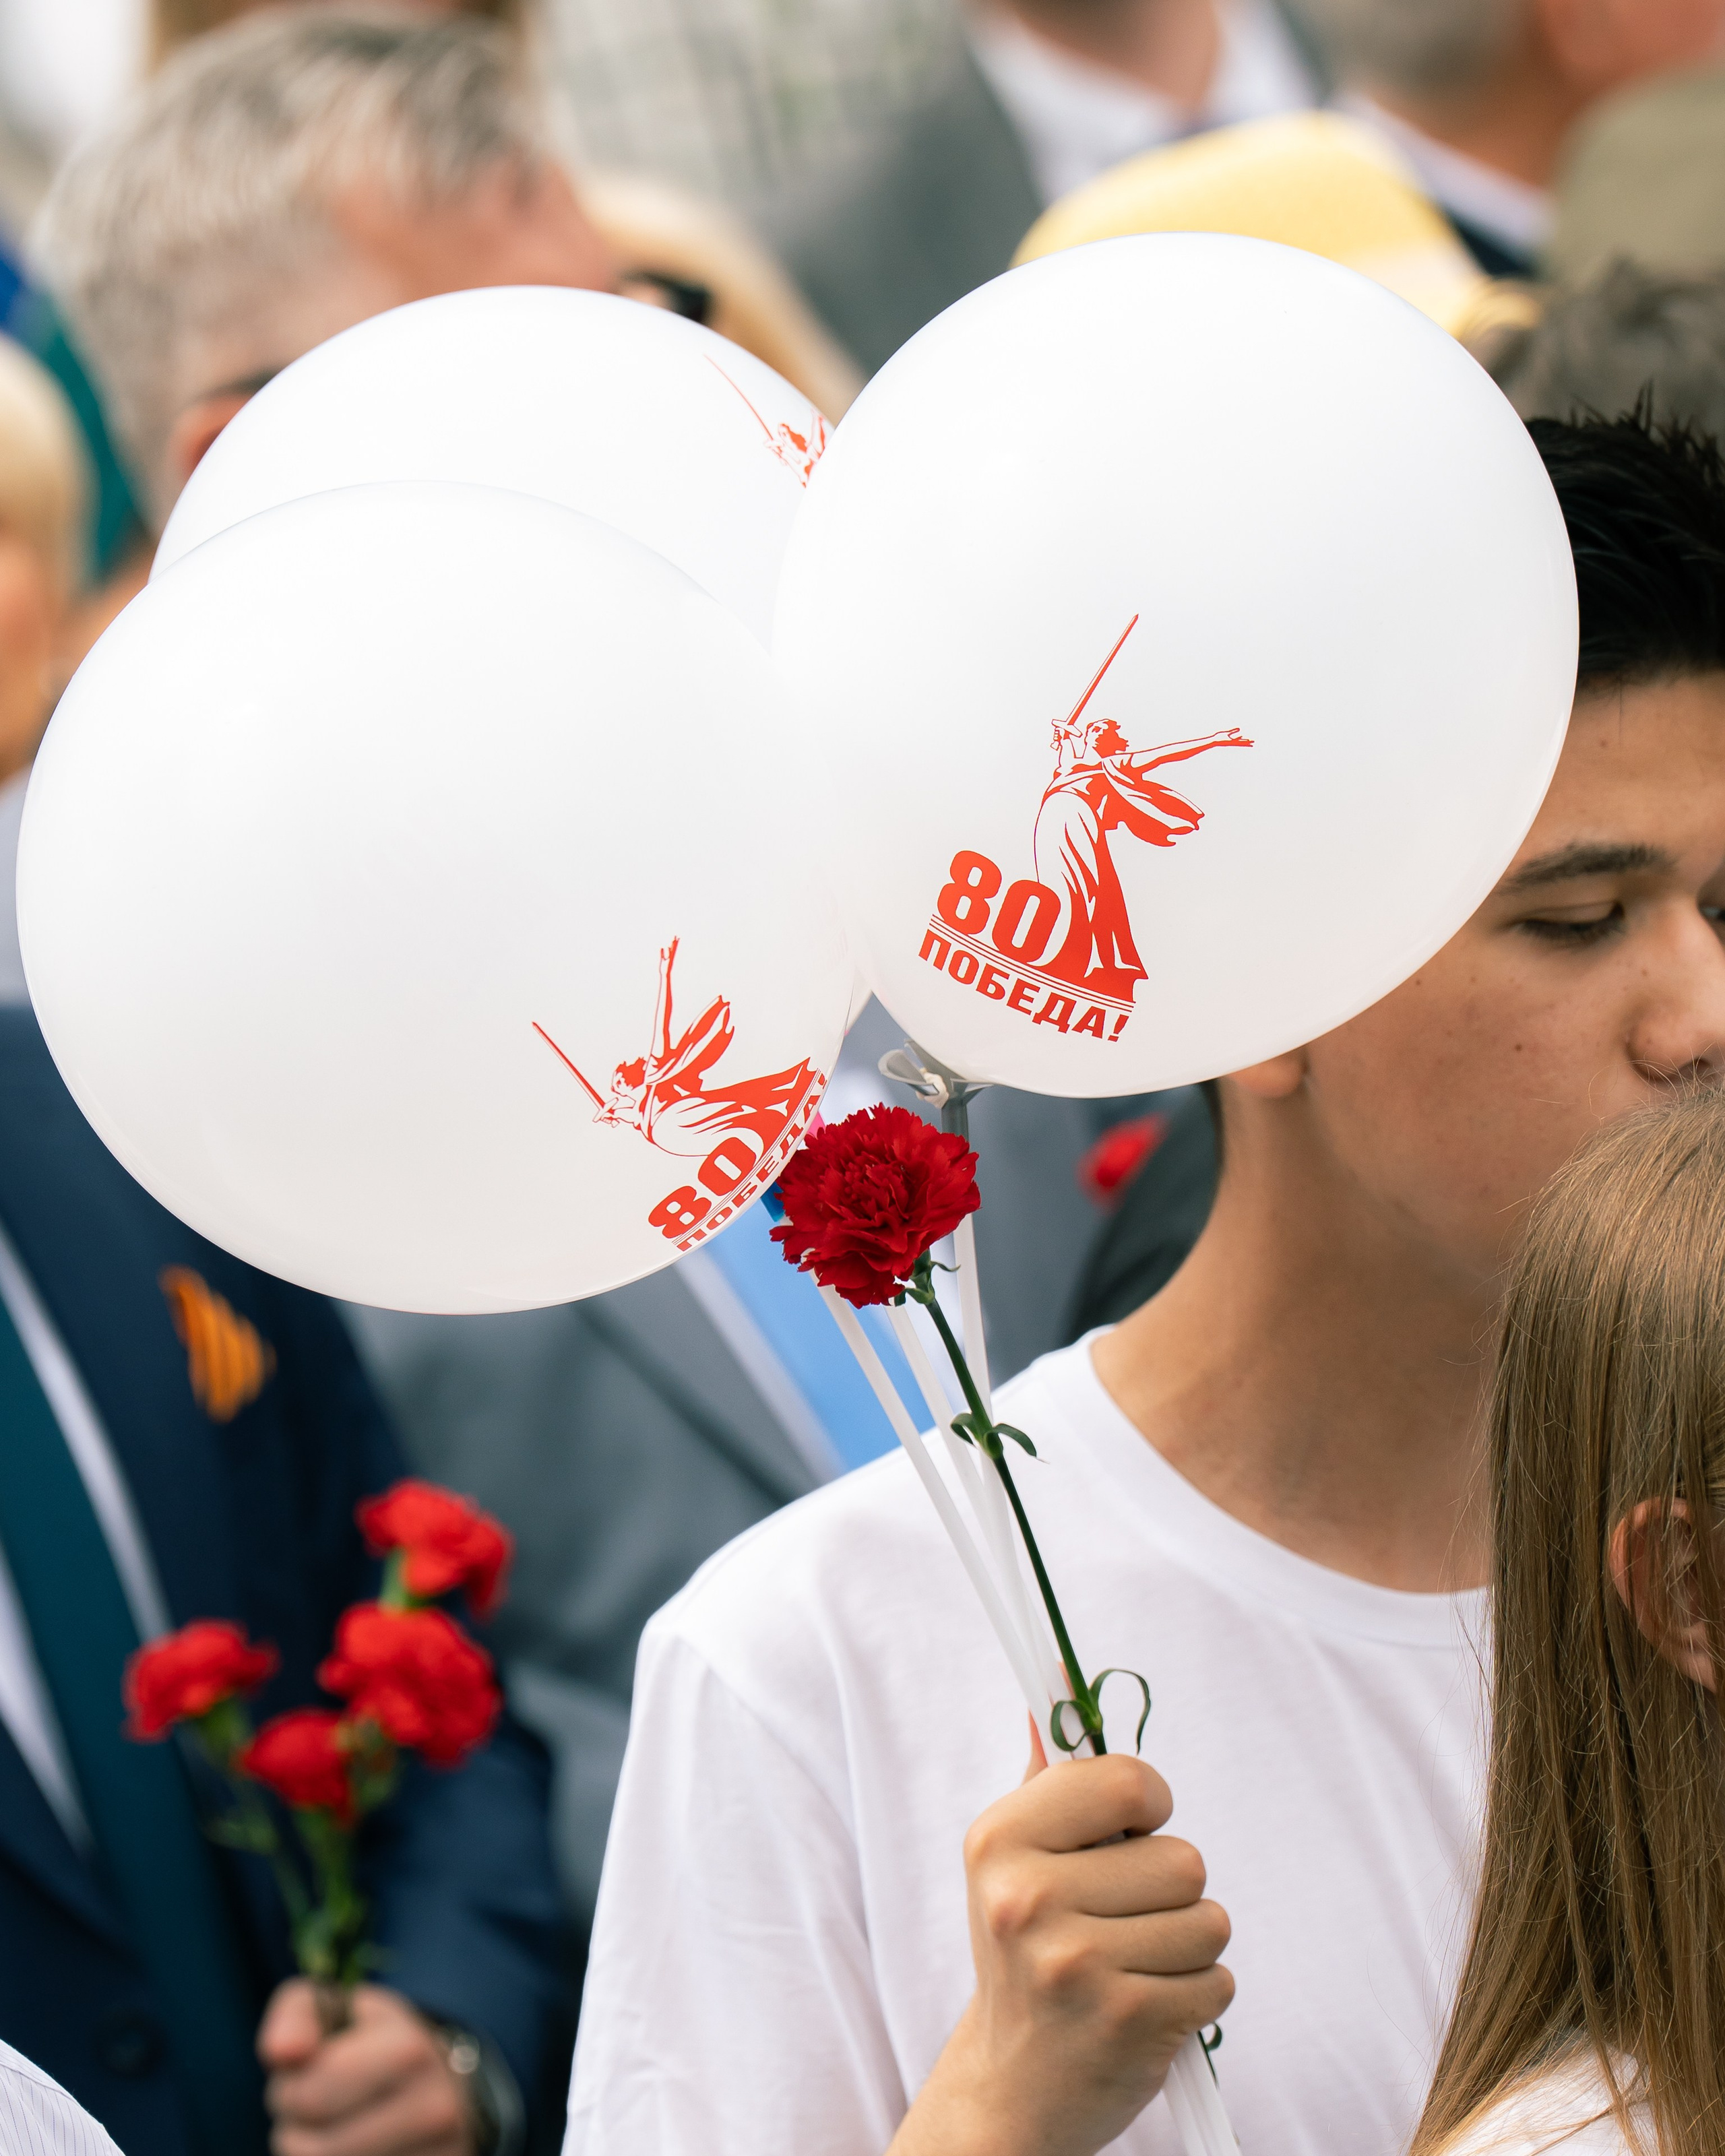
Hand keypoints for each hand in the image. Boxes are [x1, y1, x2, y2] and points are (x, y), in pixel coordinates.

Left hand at [259, 1981, 474, 2155]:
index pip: (311, 2097)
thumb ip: (296, 2018)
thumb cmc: (375, 2043)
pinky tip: (352, 2149)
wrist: (444, 2085)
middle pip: (315, 2150)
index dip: (289, 2089)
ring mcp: (439, 2153)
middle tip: (312, 2108)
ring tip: (332, 2128)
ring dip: (311, 2155)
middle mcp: (431, 2110)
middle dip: (295, 2129)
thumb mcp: (337, 2010)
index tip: (304, 2075)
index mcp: (409, 2052)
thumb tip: (281, 2054)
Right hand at [890, 1734, 1231, 2155]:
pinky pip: (1218, 1980)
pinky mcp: (1127, 2024)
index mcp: (1000, 1840)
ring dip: (1188, 1944)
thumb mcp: (1015, 1859)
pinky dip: (1197, 1994)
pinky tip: (1147, 2004)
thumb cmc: (1025, 1951)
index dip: (1148, 1801)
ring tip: (1135, 1963)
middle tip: (1122, 1917)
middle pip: (1183, 1858)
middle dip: (1171, 1888)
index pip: (1127, 1780)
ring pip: (1210, 1920)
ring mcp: (1076, 1966)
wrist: (1011, 2084)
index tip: (1132, 1828)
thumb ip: (1049, 1777)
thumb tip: (1058, 1682)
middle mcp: (1028, 1899)